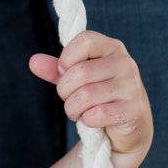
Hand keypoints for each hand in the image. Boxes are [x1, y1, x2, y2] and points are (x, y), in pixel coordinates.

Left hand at [30, 32, 151, 167]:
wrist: (127, 127)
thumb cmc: (98, 96)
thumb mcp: (75, 78)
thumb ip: (55, 69)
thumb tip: (33, 62)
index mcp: (112, 47)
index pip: (85, 40)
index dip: (67, 57)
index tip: (64, 71)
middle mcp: (125, 63)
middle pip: (80, 72)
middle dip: (65, 90)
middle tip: (69, 99)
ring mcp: (132, 86)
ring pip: (86, 95)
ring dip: (73, 108)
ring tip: (78, 111)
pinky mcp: (134, 110)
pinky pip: (98, 114)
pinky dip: (87, 120)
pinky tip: (92, 121)